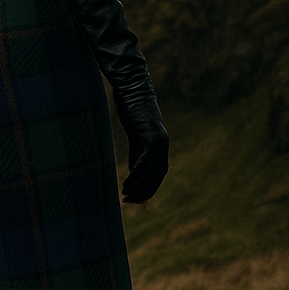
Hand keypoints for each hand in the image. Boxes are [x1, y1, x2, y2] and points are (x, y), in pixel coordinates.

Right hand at [114, 83, 169, 203]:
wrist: (131, 88)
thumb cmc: (131, 109)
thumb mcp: (135, 135)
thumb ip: (137, 153)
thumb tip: (135, 173)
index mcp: (161, 145)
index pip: (158, 174)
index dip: (148, 189)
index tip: (135, 199)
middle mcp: (163, 145)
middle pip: (157, 177)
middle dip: (144, 192)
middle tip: (128, 201)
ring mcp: (158, 141)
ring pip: (152, 172)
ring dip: (139, 187)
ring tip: (125, 194)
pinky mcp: (150, 136)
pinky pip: (144, 162)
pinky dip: (136, 175)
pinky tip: (126, 183)